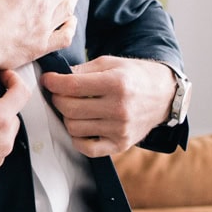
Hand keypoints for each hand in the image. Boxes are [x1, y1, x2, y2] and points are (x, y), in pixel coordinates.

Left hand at [39, 56, 179, 157]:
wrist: (164, 96)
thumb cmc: (134, 76)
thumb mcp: (110, 63)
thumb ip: (82, 70)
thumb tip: (55, 79)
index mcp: (116, 83)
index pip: (72, 86)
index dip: (53, 82)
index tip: (47, 80)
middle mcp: (119, 108)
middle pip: (69, 109)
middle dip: (57, 99)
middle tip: (59, 93)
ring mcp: (120, 129)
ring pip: (74, 128)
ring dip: (66, 117)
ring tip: (73, 108)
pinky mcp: (120, 145)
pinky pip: (87, 148)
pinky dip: (77, 138)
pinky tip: (81, 125)